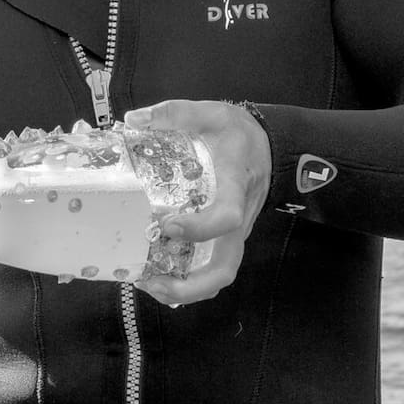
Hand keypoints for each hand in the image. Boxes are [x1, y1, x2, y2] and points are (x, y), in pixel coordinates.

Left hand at [122, 99, 270, 305]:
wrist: (269, 146)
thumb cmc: (239, 133)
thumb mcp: (211, 113)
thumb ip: (174, 113)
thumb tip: (133, 119)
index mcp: (235, 185)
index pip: (227, 216)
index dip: (199, 228)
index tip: (167, 224)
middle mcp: (239, 218)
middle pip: (226, 266)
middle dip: (190, 285)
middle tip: (152, 281)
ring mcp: (235, 233)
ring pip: (220, 274)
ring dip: (186, 289)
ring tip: (149, 284)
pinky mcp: (227, 238)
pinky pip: (211, 267)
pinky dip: (187, 280)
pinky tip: (158, 275)